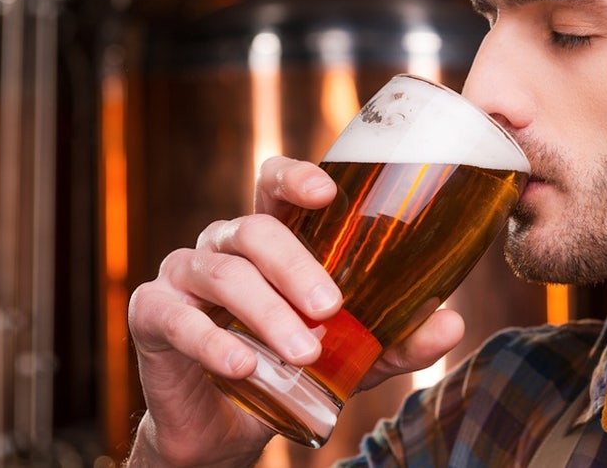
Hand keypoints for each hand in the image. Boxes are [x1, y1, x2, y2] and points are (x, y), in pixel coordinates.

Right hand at [125, 157, 464, 466]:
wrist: (225, 429)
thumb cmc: (287, 371)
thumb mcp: (351, 357)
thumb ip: (395, 339)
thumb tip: (453, 322)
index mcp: (269, 241)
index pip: (273, 184)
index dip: (296, 178)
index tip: (327, 192)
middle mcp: (223, 246)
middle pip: (255, 230)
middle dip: (295, 266)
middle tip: (331, 308)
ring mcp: (182, 275)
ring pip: (223, 274)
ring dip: (265, 313)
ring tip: (302, 353)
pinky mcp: (152, 315)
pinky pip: (177, 318)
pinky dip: (213, 342)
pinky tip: (243, 366)